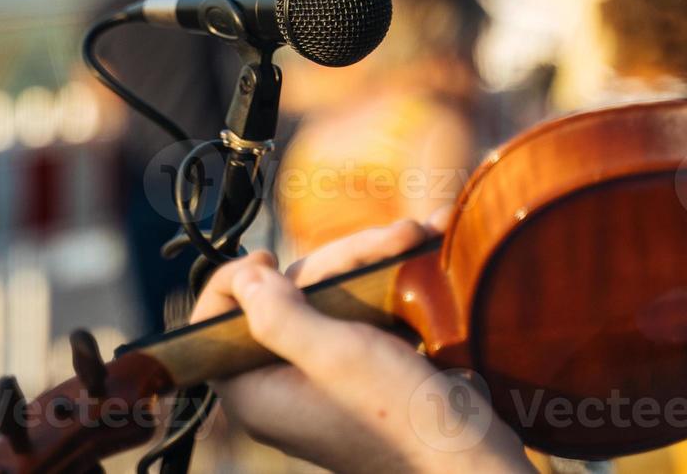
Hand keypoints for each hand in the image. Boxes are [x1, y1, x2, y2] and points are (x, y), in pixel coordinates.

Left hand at [189, 217, 534, 473]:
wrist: (472, 461)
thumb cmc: (402, 417)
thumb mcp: (334, 355)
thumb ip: (279, 316)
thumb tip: (245, 280)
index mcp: (257, 391)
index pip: (214, 326)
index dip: (234, 283)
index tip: (266, 259)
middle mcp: (283, 386)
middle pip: (285, 299)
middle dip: (339, 260)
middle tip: (392, 237)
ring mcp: (325, 379)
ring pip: (329, 299)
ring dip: (371, 262)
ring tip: (418, 234)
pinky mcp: (362, 373)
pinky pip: (360, 316)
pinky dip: (386, 284)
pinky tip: (418, 252)